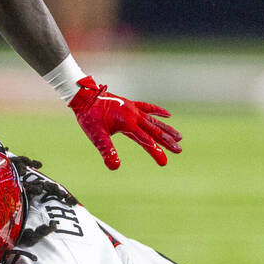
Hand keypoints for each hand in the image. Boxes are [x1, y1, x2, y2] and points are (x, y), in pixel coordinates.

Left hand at [68, 76, 182, 169]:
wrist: (84, 97)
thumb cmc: (89, 117)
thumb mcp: (96, 136)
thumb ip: (107, 151)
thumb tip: (115, 166)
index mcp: (127, 123)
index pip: (145, 140)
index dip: (155, 151)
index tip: (164, 161)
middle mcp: (133, 115)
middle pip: (154, 130)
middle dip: (167, 141)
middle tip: (179, 150)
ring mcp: (133, 109)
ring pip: (154, 120)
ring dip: (166, 129)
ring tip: (179, 137)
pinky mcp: (130, 105)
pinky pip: (148, 107)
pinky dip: (158, 111)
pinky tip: (167, 115)